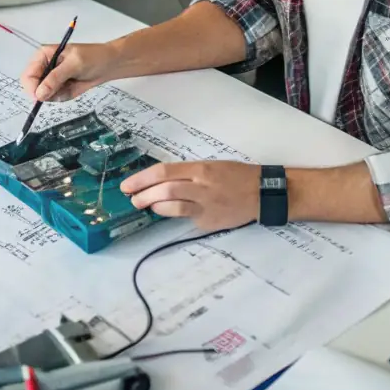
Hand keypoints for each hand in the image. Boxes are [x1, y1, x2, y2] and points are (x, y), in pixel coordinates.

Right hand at [20, 41, 120, 102]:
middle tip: (63, 89)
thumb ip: (56, 79)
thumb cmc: (92, 58)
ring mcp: (51, 79)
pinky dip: (63, 96)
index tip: (41, 99)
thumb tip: (39, 94)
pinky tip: (74, 87)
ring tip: (72, 84)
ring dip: (58, 95)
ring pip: (44, 95)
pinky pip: (55, 98)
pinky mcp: (59, 88)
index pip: (28, 75)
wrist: (109, 64)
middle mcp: (44, 67)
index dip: (32, 88)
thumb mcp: (74, 65)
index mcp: (43, 55)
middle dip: (47, 93)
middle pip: (33, 87)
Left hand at [121, 160, 261, 231]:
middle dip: (143, 195)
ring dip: (155, 207)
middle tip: (132, 199)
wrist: (262, 193)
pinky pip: (188, 219)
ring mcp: (206, 207)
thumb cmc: (235, 175)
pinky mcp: (210, 223)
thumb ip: (187, 173)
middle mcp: (201, 186)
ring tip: (147, 206)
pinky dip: (177, 216)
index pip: (163, 172)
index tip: (127, 184)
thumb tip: (161, 181)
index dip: (142, 179)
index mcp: (200, 169)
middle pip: (165, 190)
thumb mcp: (211, 166)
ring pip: (173, 208)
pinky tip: (173, 213)